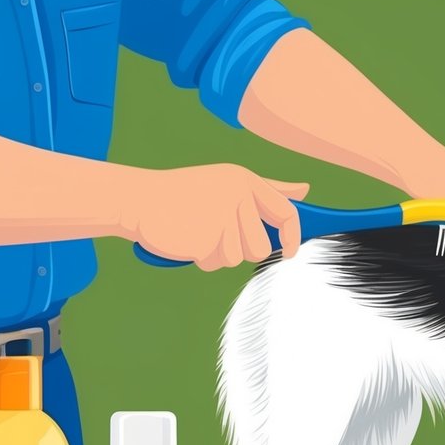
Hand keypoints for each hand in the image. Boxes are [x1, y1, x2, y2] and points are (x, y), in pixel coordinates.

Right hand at [120, 164, 310, 268]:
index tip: (288, 252)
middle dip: (240, 249)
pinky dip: (201, 258)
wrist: (139, 199)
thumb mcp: (230, 183)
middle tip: (215, 232)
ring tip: (199, 233)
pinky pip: (215, 263)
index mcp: (246, 181)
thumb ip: (269, 189)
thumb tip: (304, 191)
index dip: (292, 237)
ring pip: (237, 258)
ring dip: (218, 254)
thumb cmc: (186, 193)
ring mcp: (221, 217)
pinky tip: (187, 239)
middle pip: (261, 247)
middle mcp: (238, 196)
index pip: (287, 213)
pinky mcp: (204, 238)